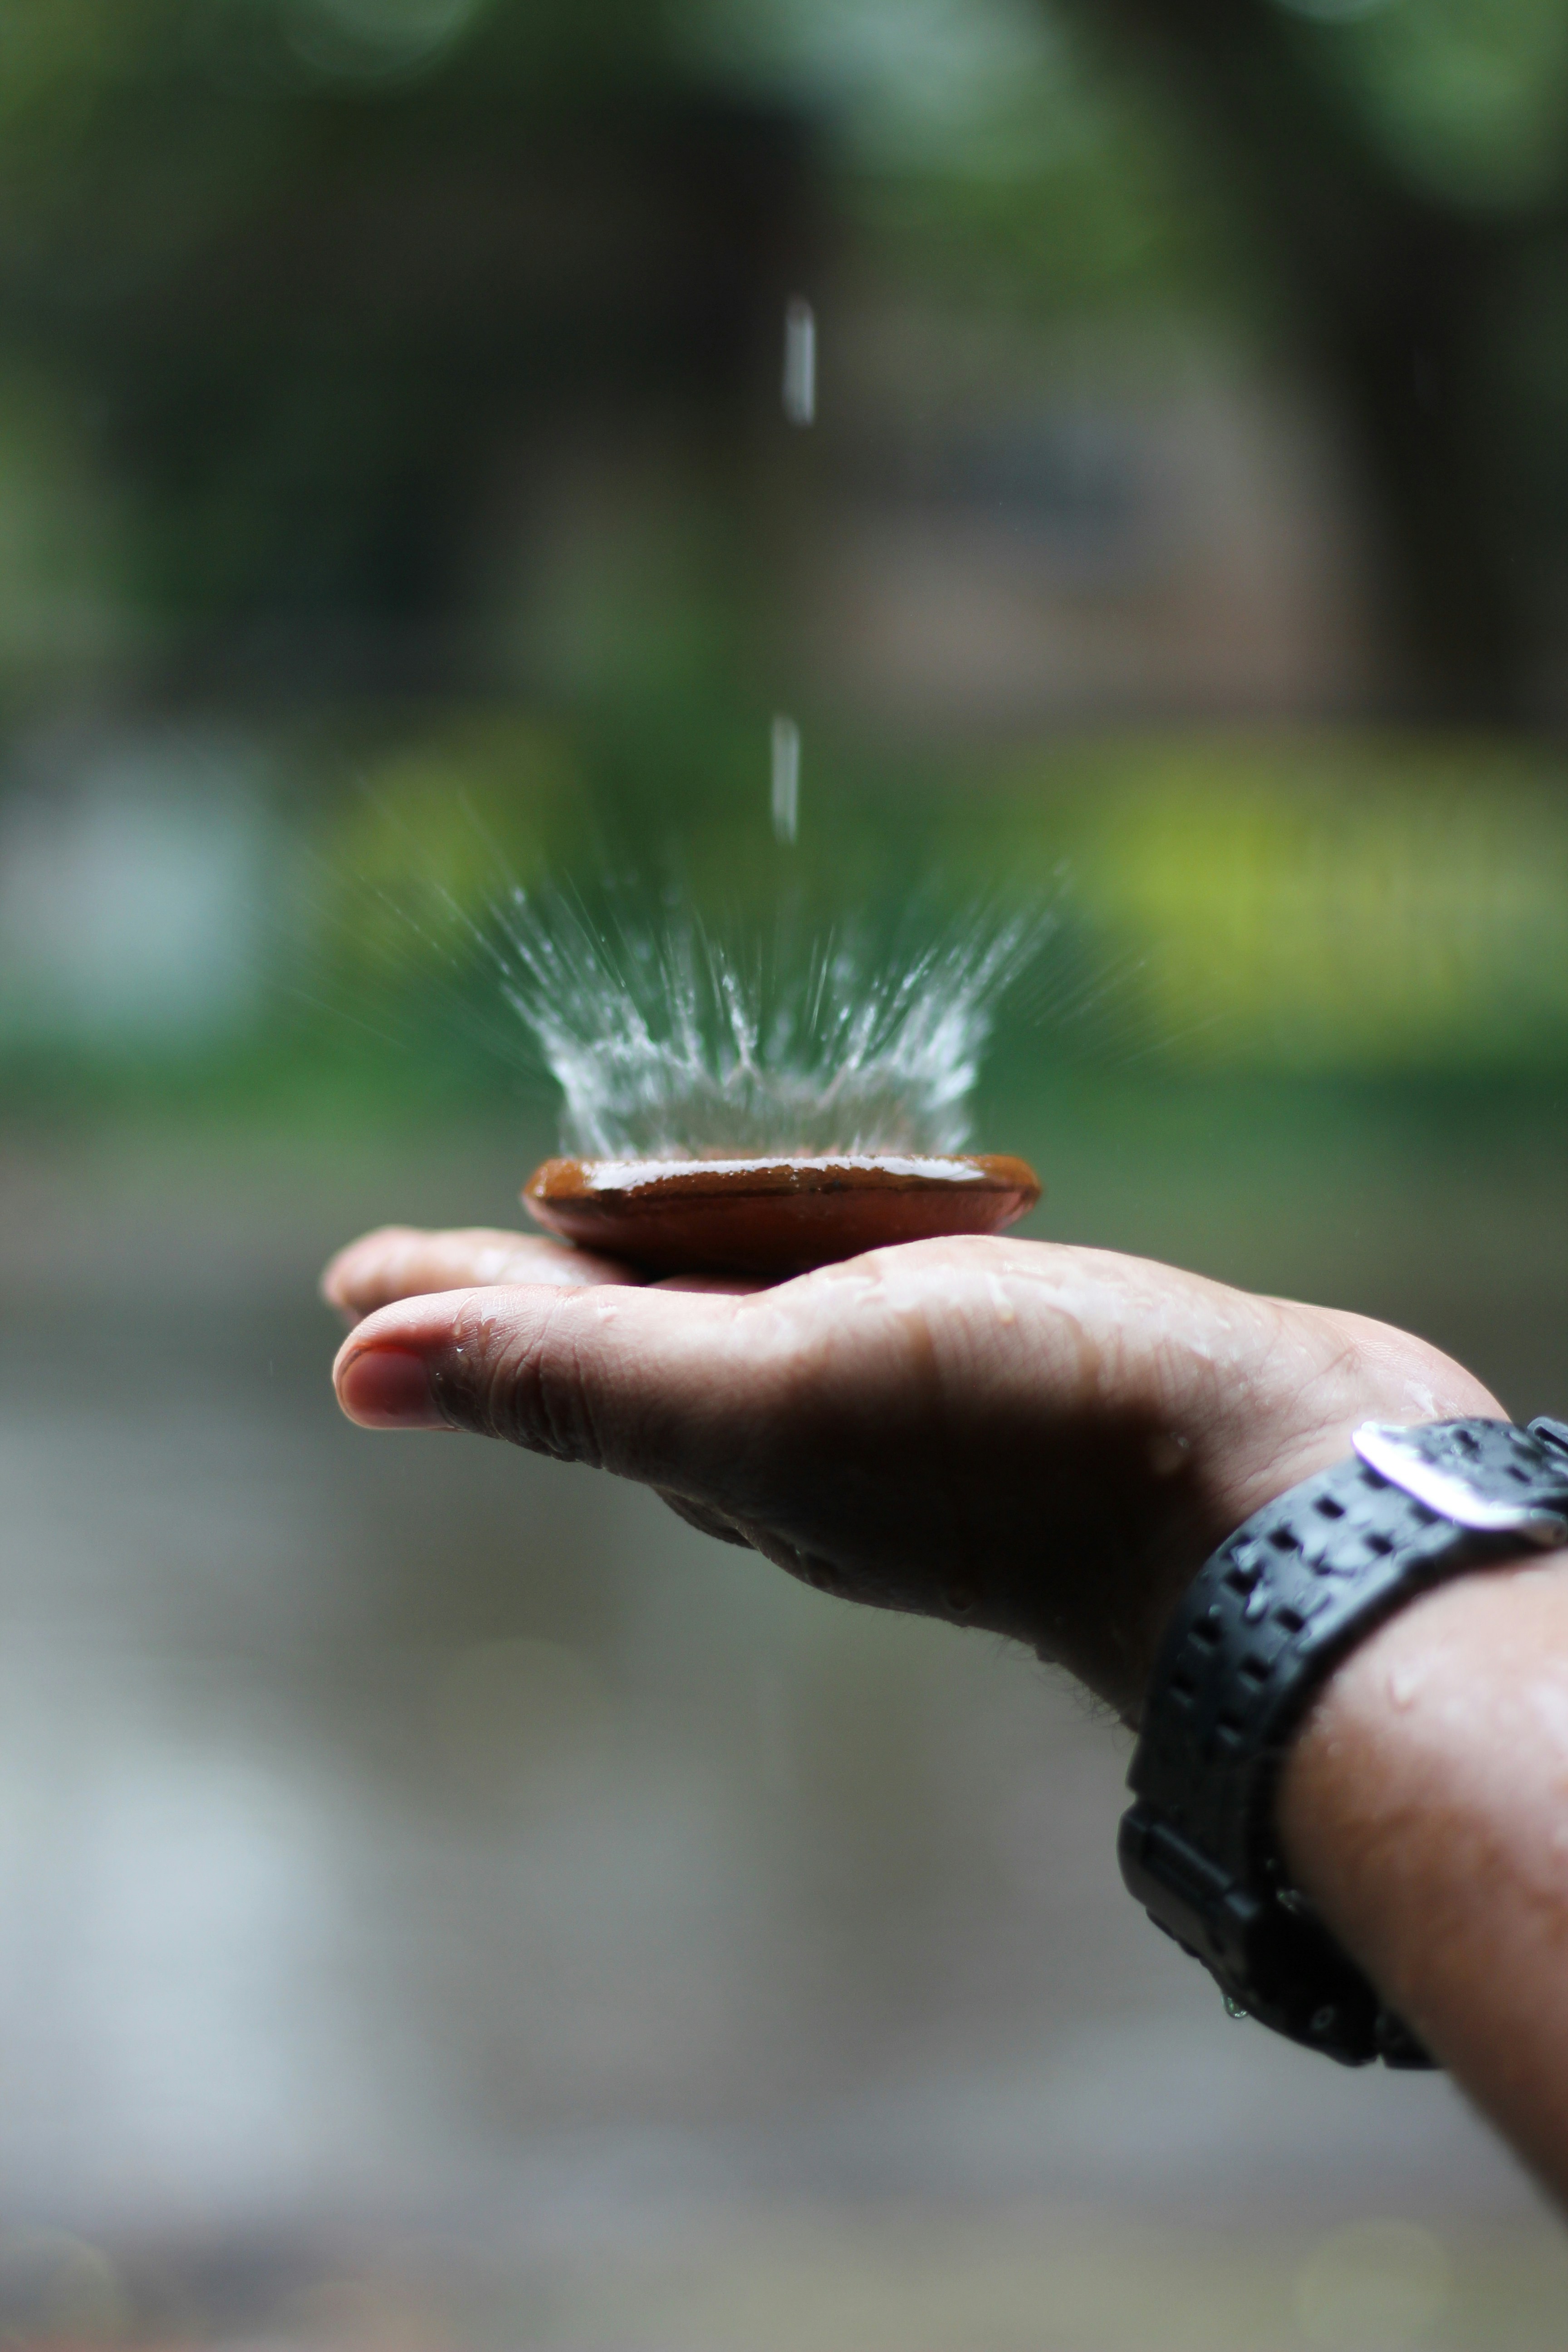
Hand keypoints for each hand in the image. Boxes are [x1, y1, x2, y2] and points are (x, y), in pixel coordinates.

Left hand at [322, 1228, 1501, 1718]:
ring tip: (623, 1215)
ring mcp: (904, 1393)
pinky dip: (814, 1241)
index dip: (447, 1299)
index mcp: (719, 1432)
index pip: (544, 1347)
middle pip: (631, 1329)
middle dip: (541, 1280)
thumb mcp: (770, 1389)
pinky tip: (833, 1230)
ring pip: (748, 1306)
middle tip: (475, 1235)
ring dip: (674, 1260)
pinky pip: (867, 1284)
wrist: (1275, 1495)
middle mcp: (797, 1422)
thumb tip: (353, 1367)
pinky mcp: (1007, 1351)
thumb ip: (578, 1374)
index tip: (356, 1271)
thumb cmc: (1024, 1438)